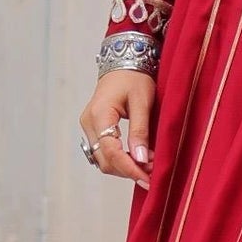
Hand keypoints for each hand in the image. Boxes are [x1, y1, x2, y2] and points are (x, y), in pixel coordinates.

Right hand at [79, 71, 156, 188]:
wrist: (123, 62)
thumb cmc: (135, 77)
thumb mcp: (142, 101)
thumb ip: (140, 130)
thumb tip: (141, 159)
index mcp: (99, 114)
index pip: (111, 151)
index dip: (129, 168)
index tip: (148, 179)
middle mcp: (88, 123)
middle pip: (105, 160)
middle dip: (129, 170)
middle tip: (153, 174)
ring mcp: (89, 126)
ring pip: (103, 159)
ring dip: (125, 167)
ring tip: (149, 167)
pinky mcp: (94, 129)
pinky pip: (104, 152)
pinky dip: (120, 159)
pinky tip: (138, 159)